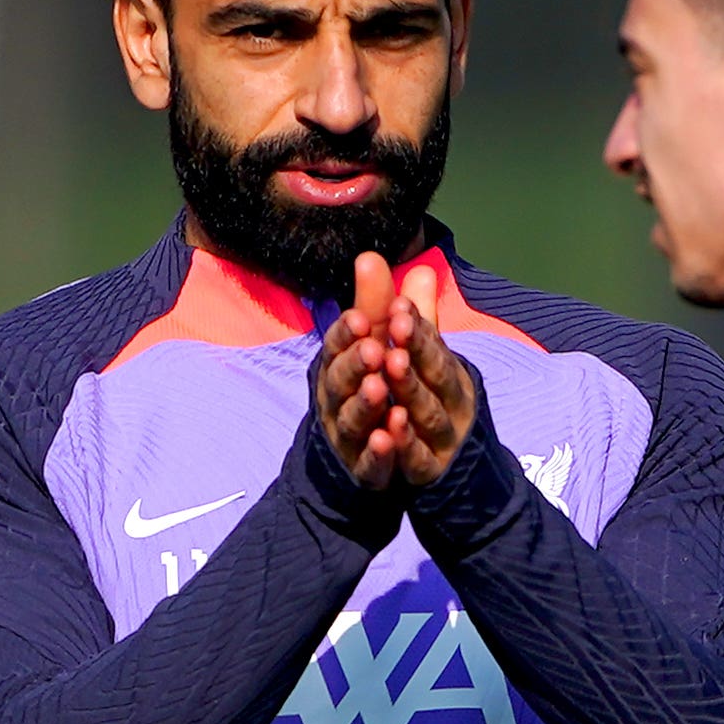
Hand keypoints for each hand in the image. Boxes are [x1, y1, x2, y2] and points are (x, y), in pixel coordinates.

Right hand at [315, 289, 412, 488]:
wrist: (355, 456)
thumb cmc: (366, 385)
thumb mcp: (374, 343)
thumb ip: (377, 305)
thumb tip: (372, 254)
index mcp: (338, 366)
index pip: (337, 346)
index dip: (346, 334)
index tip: (360, 318)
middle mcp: (336, 399)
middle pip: (340, 381)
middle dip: (354, 363)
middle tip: (373, 348)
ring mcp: (347, 435)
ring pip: (352, 418)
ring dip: (364, 404)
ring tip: (380, 389)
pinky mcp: (362, 468)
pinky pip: (368, 461)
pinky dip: (376, 451)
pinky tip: (386, 439)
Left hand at [381, 263, 475, 485]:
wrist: (459, 475)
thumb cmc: (434, 404)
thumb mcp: (427, 363)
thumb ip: (419, 320)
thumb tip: (419, 268)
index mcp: (450, 373)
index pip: (435, 347)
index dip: (418, 328)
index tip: (397, 307)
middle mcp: (452, 404)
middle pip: (433, 378)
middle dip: (414, 354)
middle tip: (392, 334)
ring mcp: (442, 440)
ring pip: (424, 416)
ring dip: (407, 393)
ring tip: (386, 373)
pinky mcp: (428, 473)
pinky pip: (416, 461)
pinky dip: (402, 447)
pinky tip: (385, 433)